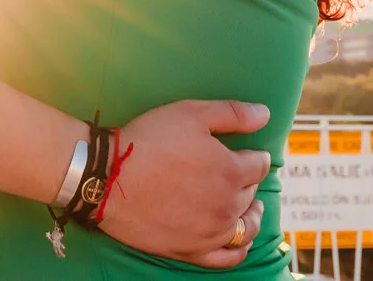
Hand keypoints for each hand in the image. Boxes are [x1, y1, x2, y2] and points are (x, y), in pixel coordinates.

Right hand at [93, 99, 271, 268]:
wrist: (108, 178)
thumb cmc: (148, 141)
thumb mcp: (190, 113)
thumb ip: (232, 113)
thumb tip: (264, 114)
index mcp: (231, 171)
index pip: (259, 165)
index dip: (255, 156)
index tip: (249, 153)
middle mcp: (227, 205)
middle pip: (250, 193)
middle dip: (247, 181)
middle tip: (238, 173)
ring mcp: (211, 232)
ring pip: (245, 227)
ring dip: (250, 214)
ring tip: (249, 207)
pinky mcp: (192, 251)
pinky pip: (227, 258)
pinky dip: (238, 249)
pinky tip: (238, 240)